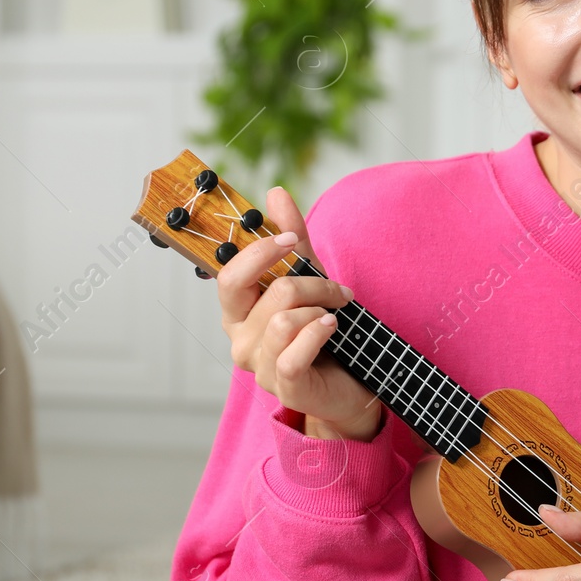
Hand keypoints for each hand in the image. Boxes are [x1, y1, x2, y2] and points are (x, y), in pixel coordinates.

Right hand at [216, 186, 382, 440]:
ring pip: (281, 318)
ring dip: (320, 307)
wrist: (352, 382)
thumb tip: (276, 192)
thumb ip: (293, 239)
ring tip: (336, 313)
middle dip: (305, 280)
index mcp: (238, 312)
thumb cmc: (323, 331)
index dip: (258, 250)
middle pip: (256, 290)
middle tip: (336, 288)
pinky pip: (293, 353)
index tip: (292, 239)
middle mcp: (240, 340)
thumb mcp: (311, 278)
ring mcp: (259, 367)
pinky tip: (332, 328)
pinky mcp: (285, 387)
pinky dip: (318, 334)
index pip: (228, 275)